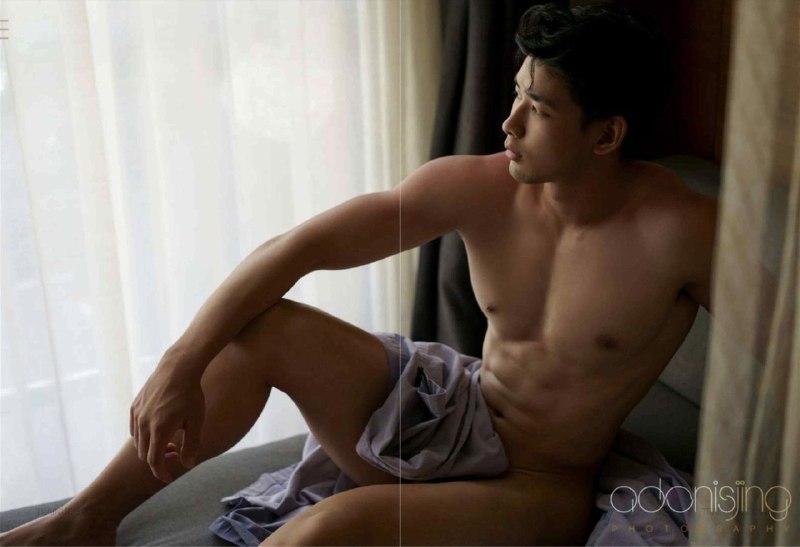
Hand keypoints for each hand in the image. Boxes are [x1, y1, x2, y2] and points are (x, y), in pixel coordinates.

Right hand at [130, 351, 205, 482]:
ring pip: (138, 442)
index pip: (154, 461)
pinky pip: (134, 429)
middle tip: (176, 454)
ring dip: (151, 448)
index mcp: (159, 430)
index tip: (169, 478)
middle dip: (159, 460)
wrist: (178, 368)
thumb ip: (191, 445)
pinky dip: (143, 436)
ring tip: (170, 441)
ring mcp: (136, 414)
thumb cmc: (191, 395)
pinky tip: (158, 430)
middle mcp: (143, 424)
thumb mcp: (196, 421)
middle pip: (144, 454)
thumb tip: (187, 465)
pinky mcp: (134, 406)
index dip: (161, 473)